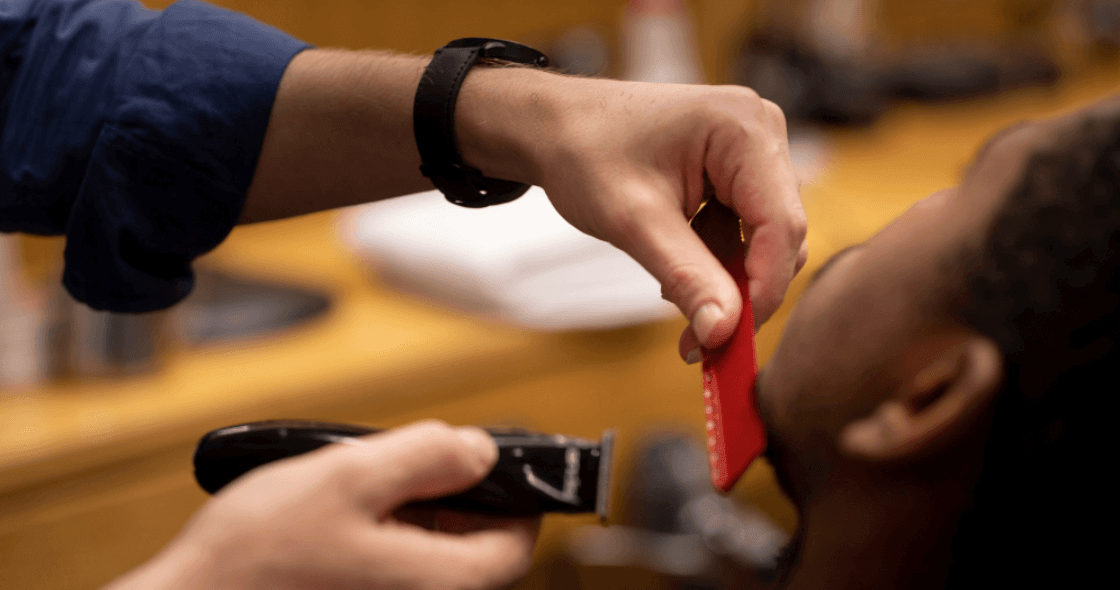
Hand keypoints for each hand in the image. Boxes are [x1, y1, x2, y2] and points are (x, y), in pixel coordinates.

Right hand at [104, 421, 538, 589]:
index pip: (517, 539)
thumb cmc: (254, 560)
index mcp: (442, 583)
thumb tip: (480, 448)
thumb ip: (426, 454)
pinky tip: (343, 516)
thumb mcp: (348, 478)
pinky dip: (385, 533)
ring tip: (362, 488)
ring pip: (434, 552)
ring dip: (413, 511)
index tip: (486, 457)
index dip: (511, 491)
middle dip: (451, 494)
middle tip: (405, 463)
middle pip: (475, 544)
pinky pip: (399, 567)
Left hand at [536, 79, 806, 358]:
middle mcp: (761, 130)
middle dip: (740, 290)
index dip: (764, 289)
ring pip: (763, 239)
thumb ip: (686, 276)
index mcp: (744, 127)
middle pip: (779, 236)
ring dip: (723, 277)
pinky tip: (674, 261)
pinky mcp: (740, 168)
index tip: (731, 340)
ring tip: (668, 289)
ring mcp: (754, 148)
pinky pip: (746, 229)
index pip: (781, 225)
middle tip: (696, 340)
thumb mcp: (633, 221)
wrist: (555, 128)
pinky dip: (714, 259)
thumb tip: (724, 330)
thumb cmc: (585, 153)